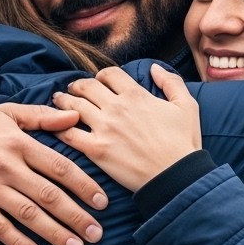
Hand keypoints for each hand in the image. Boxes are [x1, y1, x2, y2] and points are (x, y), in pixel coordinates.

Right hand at [0, 104, 106, 244]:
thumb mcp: (7, 114)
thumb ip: (42, 117)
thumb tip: (75, 117)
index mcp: (18, 142)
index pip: (59, 167)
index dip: (84, 186)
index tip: (102, 203)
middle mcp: (5, 165)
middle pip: (48, 195)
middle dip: (76, 216)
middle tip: (96, 234)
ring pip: (27, 214)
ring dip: (54, 233)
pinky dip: (18, 241)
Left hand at [52, 65, 199, 191]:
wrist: (176, 177)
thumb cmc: (183, 144)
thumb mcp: (187, 106)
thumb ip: (171, 82)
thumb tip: (155, 68)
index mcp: (136, 95)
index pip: (109, 74)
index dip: (102, 76)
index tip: (99, 82)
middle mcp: (116, 108)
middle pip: (86, 87)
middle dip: (77, 86)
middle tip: (72, 90)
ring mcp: (104, 128)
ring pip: (73, 106)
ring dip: (63, 101)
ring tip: (58, 101)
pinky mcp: (96, 150)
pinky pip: (69, 134)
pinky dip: (59, 128)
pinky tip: (56, 128)